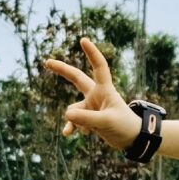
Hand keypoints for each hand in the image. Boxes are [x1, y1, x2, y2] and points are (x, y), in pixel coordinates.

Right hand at [40, 36, 142, 151]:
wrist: (131, 139)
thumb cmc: (125, 126)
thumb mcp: (106, 122)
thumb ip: (87, 119)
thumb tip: (67, 115)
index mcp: (105, 90)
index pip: (99, 67)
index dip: (92, 53)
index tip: (83, 40)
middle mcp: (96, 95)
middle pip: (77, 78)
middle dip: (62, 70)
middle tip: (47, 62)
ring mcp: (91, 106)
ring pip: (73, 109)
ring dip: (76, 120)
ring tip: (88, 130)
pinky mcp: (89, 118)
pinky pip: (74, 120)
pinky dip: (72, 126)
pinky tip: (68, 134)